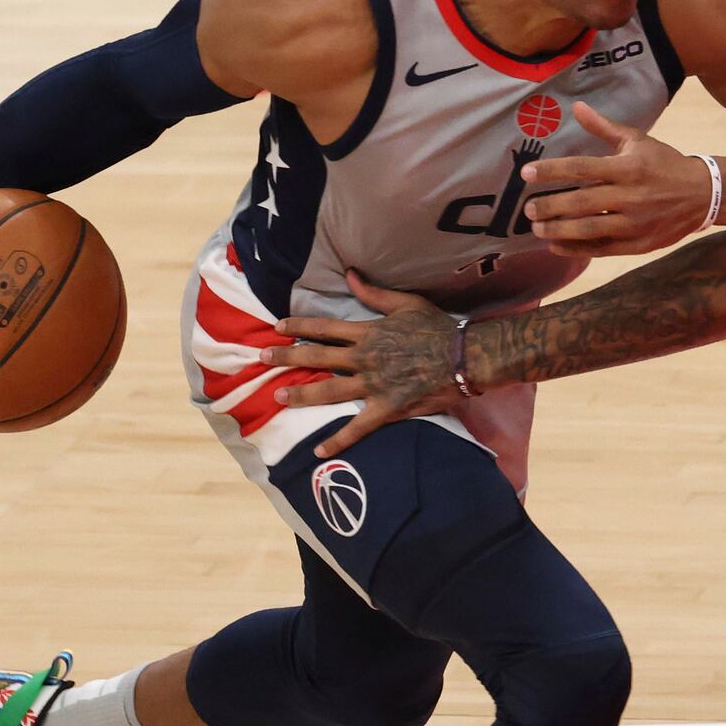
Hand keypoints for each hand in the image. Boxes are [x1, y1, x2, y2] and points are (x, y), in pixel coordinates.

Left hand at [264, 271, 461, 457]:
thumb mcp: (407, 303)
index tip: (277, 328)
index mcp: (368, 333)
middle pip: (318, 357)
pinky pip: (358, 428)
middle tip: (262, 359)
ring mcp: (373, 385)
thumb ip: (374, 293)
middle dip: (287, 357)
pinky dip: (339, 440)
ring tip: (279, 396)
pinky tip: (319, 451)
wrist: (464, 358)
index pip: (325, 328)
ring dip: (302, 394)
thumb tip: (349, 274)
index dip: (299, 327)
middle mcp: (364, 358)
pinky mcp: (387, 409)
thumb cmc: (438, 329)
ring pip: (329, 391)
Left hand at [519, 102, 725, 255]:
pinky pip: (601, 249)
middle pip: (581, 203)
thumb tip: (577, 107)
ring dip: (558, 230)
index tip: (526, 174)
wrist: (703, 195)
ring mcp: (634, 223)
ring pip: (589, 230)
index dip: (552, 171)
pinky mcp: (637, 244)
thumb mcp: (637, 140)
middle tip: (528, 209)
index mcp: (627, 168)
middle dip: (550, 206)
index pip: (582, 168)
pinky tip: (556, 245)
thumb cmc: (665, 164)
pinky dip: (576, 249)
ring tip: (537, 228)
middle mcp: (630, 196)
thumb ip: (604, 127)